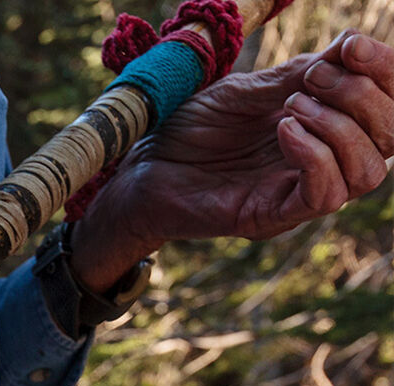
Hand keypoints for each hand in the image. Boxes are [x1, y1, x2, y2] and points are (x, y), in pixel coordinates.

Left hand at [72, 30, 393, 290]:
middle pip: (390, 139)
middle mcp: (322, 161)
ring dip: (342, 129)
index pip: (388, 106)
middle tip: (313, 78)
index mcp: (324, 125)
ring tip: (293, 106)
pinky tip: (284, 130)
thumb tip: (350, 47)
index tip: (354, 45)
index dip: (385, 73)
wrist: (138, 167)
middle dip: (365, 98)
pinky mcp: (272, 217)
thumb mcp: (247, 91)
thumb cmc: (189, 128)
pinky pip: (324, 195)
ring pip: (368, 172)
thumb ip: (298, 75)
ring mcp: (298, 192)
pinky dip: (315, 156)